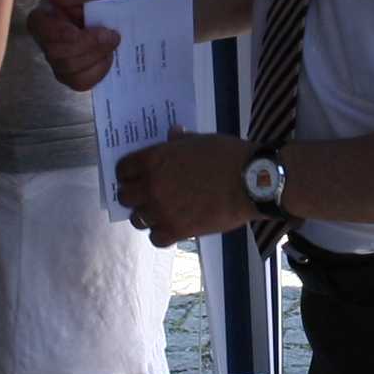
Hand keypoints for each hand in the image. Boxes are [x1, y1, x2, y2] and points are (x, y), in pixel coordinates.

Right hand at [33, 0, 128, 91]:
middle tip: (112, 34)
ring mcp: (57, 61)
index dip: (60, 31)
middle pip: (56, 52)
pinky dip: (99, 70)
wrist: (126, 18)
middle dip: (88, 45)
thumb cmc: (104, 1)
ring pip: (69, 69)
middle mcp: (46, 40)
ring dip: (96, 56)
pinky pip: (80, 82)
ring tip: (111, 42)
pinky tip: (108, 57)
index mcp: (45, 15)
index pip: (39, 27)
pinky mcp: (71, 77)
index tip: (82, 26)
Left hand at [115, 133, 251, 247]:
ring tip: (158, 213)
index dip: (127, 173)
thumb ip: (179, 141)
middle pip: (125, 196)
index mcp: (154, 160)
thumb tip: (173, 134)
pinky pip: (155, 239)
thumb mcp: (200, 140)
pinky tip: (170, 228)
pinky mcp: (177, 231)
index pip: (123, 169)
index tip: (134, 175)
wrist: (250, 181)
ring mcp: (162, 210)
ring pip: (138, 219)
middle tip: (144, 195)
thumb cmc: (227, 155)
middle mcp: (151, 186)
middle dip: (132, 195)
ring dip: (145, 215)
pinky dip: (160, 234)